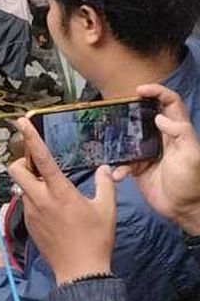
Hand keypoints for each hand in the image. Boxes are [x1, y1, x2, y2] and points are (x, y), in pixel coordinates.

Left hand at [8, 117, 116, 284]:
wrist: (80, 271)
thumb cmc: (96, 239)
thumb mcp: (106, 210)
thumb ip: (105, 185)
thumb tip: (105, 169)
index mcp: (59, 191)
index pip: (40, 158)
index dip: (30, 137)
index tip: (21, 121)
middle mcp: (40, 198)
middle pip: (16, 169)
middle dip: (21, 162)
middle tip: (36, 164)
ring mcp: (31, 211)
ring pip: (22, 186)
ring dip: (31, 182)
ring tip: (51, 190)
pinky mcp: (29, 223)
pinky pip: (27, 202)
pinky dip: (35, 199)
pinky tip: (52, 210)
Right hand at [113, 85, 199, 234]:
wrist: (183, 210)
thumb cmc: (190, 182)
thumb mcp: (192, 156)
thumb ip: (180, 133)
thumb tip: (158, 117)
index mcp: (177, 132)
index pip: (170, 103)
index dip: (157, 92)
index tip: (139, 90)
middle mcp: (162, 137)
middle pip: (147, 114)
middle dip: (132, 108)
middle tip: (117, 108)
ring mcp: (148, 151)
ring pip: (130, 135)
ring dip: (119, 138)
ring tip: (109, 139)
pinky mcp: (138, 167)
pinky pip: (123, 161)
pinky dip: (119, 167)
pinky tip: (119, 174)